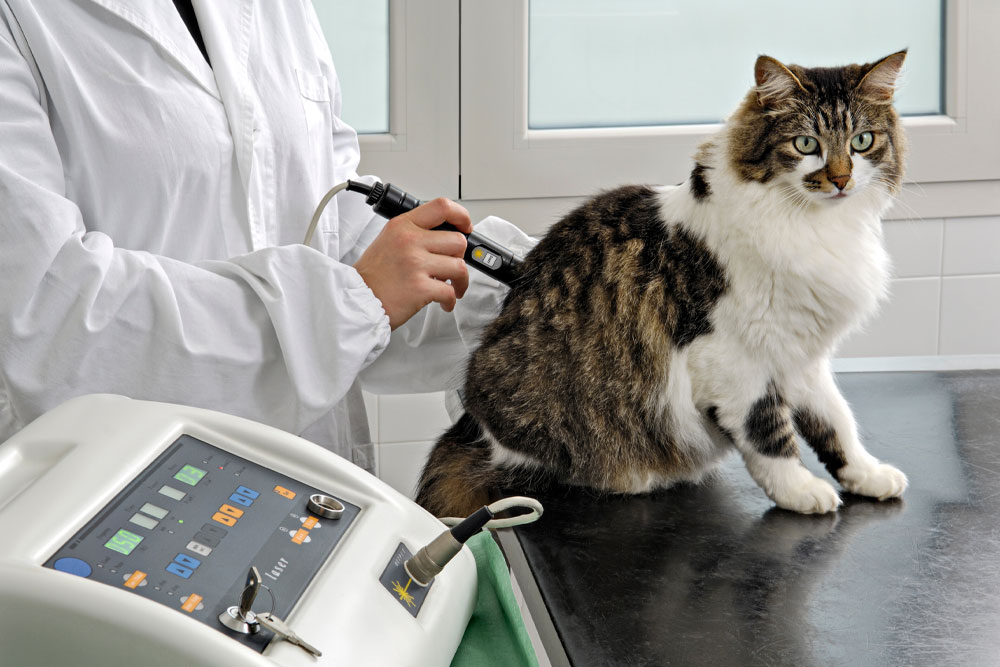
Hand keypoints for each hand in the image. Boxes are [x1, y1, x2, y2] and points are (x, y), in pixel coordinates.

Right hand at [354, 198, 471, 329]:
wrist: (354, 301)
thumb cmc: (371, 276)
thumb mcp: (387, 241)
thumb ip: (414, 235)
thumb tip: (444, 238)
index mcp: (402, 226)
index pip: (442, 207)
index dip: (462, 216)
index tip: (466, 227)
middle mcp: (409, 241)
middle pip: (457, 241)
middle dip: (460, 258)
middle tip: (453, 268)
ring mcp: (415, 264)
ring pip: (459, 267)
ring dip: (460, 281)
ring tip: (452, 287)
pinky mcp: (420, 288)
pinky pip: (450, 292)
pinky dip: (451, 300)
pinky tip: (444, 302)